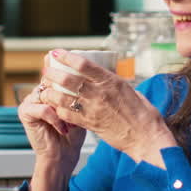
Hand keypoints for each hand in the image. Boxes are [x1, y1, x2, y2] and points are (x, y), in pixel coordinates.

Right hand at [18, 80, 86, 165]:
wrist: (62, 157)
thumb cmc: (72, 135)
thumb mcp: (77, 110)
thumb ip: (75, 94)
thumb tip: (83, 78)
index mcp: (48, 90)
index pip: (56, 73)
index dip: (66, 74)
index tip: (79, 81)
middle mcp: (37, 93)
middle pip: (51, 81)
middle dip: (66, 93)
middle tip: (77, 108)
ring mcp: (29, 101)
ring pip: (47, 94)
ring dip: (61, 108)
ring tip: (70, 122)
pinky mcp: (25, 112)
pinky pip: (43, 109)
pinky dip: (55, 119)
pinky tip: (62, 129)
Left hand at [40, 50, 175, 164]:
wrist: (146, 138)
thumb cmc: (143, 115)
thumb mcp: (131, 90)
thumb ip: (114, 83)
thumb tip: (104, 77)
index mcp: (111, 81)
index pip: (83, 64)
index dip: (66, 57)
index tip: (56, 53)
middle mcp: (100, 93)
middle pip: (68, 79)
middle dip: (53, 74)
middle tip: (46, 72)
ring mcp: (93, 109)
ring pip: (63, 98)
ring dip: (51, 93)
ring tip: (45, 90)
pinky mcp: (90, 124)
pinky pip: (68, 115)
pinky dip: (59, 110)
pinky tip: (55, 108)